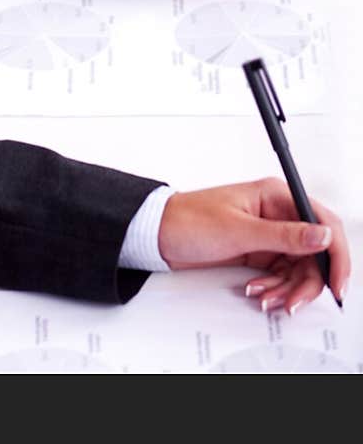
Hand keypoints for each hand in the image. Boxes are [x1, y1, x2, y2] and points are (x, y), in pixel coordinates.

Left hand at [158, 178, 349, 312]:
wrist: (158, 235)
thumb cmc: (189, 220)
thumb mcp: (239, 231)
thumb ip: (284, 236)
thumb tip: (322, 235)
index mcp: (276, 195)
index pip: (323, 223)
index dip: (336, 254)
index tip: (337, 283)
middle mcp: (277, 214)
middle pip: (314, 253)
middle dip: (307, 281)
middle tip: (292, 301)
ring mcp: (269, 235)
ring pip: (299, 269)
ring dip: (287, 289)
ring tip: (265, 297)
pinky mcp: (259, 252)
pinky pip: (281, 276)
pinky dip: (274, 289)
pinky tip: (258, 293)